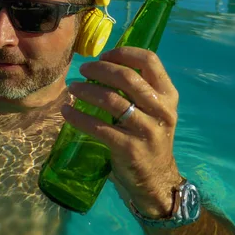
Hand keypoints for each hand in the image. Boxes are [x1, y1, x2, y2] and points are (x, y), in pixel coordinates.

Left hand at [62, 46, 182, 218]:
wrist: (156, 181)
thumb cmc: (148, 138)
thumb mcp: (153, 111)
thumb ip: (138, 90)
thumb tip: (103, 65)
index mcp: (168, 95)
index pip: (150, 61)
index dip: (123, 53)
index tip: (103, 56)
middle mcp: (161, 110)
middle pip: (127, 77)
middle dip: (100, 70)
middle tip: (83, 70)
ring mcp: (147, 130)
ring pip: (111, 100)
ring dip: (86, 91)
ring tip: (72, 88)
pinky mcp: (130, 148)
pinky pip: (99, 127)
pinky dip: (78, 117)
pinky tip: (67, 112)